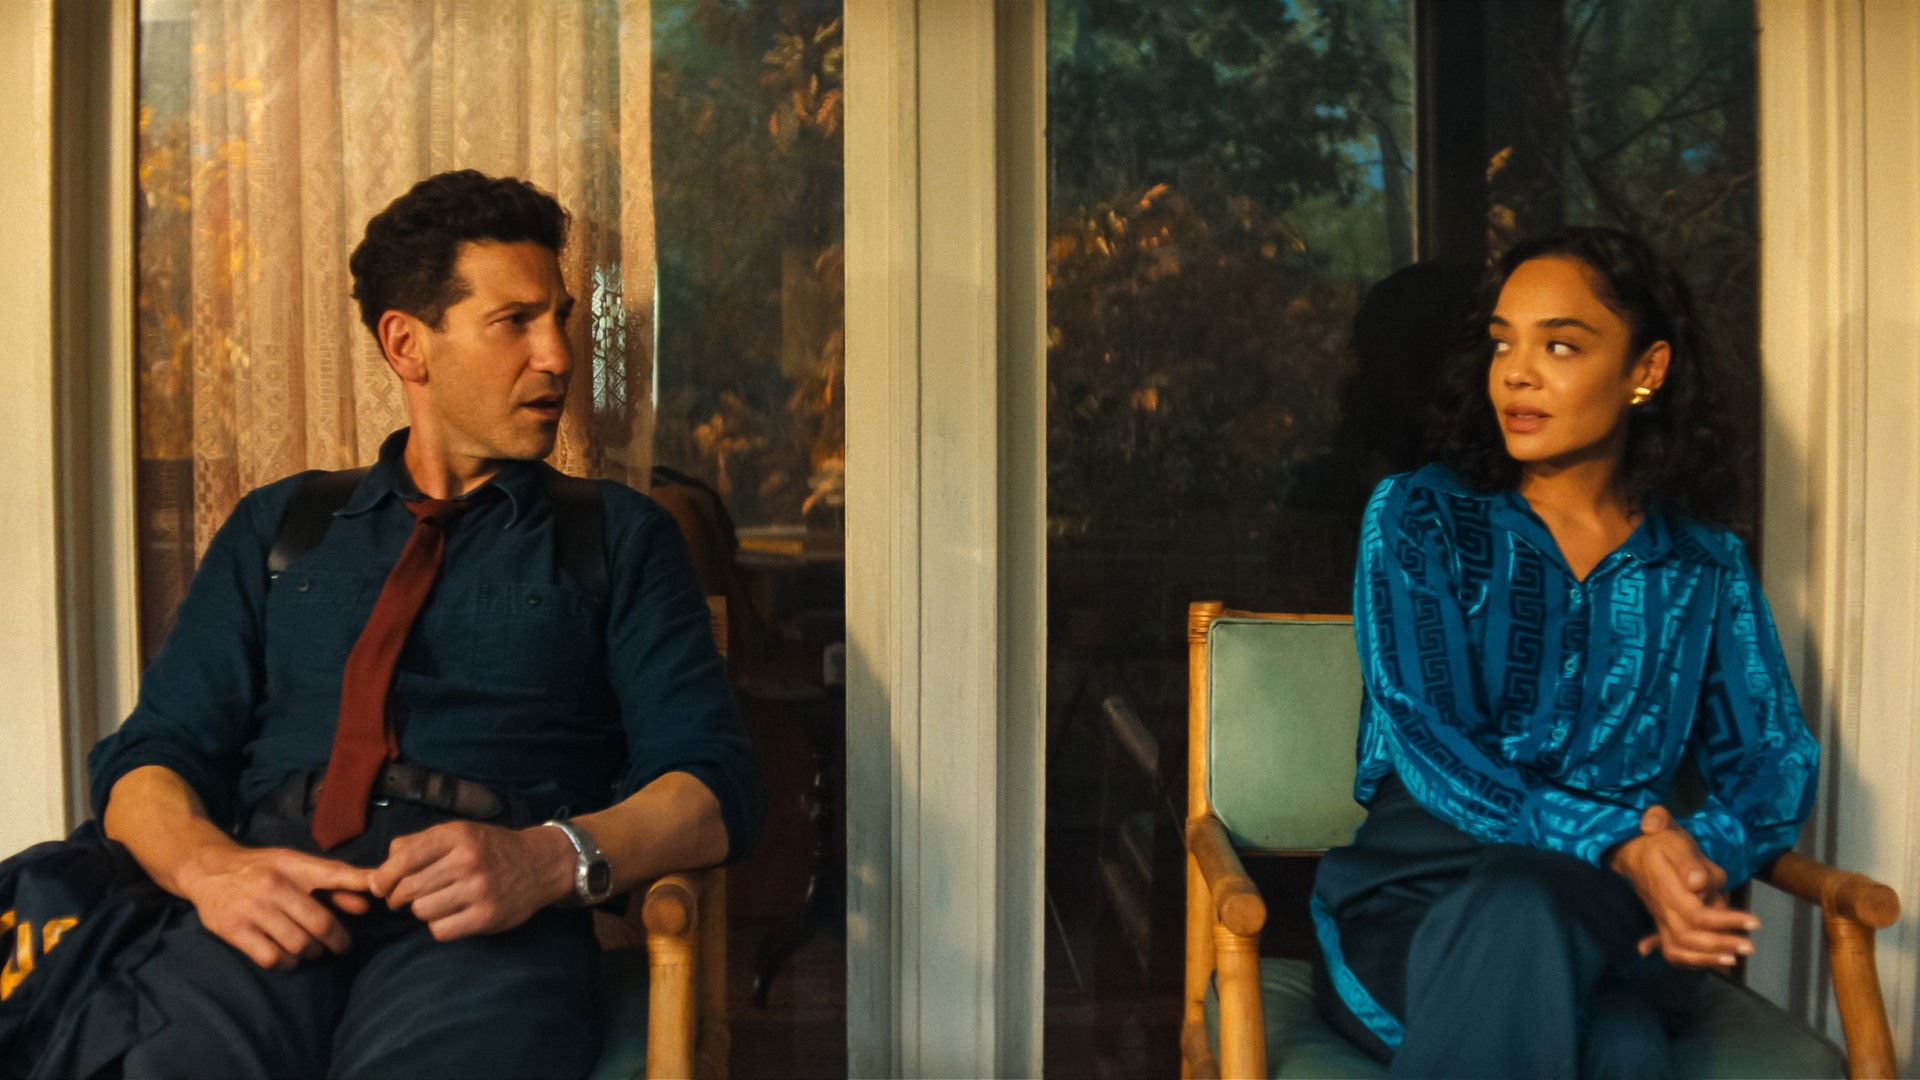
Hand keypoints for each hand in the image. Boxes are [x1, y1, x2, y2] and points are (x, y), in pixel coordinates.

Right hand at [177, 845, 372, 969]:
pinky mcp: (233, 930)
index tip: (380, 892)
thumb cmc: (261, 869)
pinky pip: (272, 958)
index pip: (333, 873)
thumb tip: (366, 904)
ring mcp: (252, 909)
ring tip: (313, 950)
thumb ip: (331, 884)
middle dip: (337, 940)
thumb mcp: (294, 866)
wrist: (208, 870)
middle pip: (319, 922)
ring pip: (298, 944)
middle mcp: (273, 885)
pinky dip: (287, 962)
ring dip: (312, 952)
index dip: (358, 883)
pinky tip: (289, 957)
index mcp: (292, 864)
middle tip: (342, 946)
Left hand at [368, 821, 576, 941]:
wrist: (540, 864)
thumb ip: (419, 843)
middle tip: (400, 900)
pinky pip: (440, 930)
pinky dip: (439, 926)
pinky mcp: (487, 917)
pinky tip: (449, 916)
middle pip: (409, 888)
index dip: (384, 876)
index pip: (404, 858)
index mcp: (457, 836)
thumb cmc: (491, 849)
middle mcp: (468, 860)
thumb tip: (381, 869)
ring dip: (422, 911)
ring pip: (422, 911)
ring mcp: (479, 890)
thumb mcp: (459, 832)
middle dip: (397, 897)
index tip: (379, 886)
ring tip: (434, 904)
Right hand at [1610, 804, 1758, 968]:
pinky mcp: (1663, 923)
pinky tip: (1713, 960)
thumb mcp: (1675, 840)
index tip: (1753, 921)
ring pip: (1677, 949)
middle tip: (1749, 946)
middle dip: (1721, 945)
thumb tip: (1698, 884)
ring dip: (1706, 959)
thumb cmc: (1661, 843)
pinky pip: (1672, 950)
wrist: (1632, 849)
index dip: (1726, 922)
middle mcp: (1662, 909)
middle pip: (1688, 938)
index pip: (1696, 914)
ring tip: (1733, 959)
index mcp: (1667, 889)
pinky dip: (1691, 960)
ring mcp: (1660, 919)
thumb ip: (1687, 861)